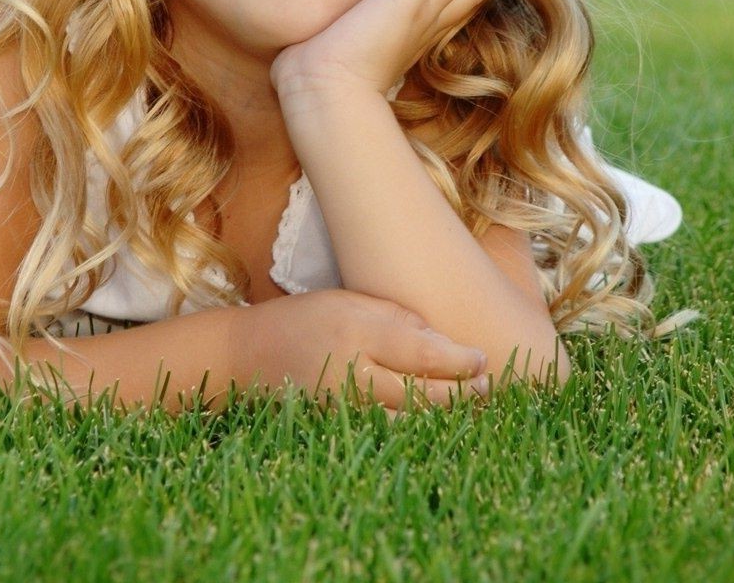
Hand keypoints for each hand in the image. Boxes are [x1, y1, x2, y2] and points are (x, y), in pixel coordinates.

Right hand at [237, 289, 493, 419]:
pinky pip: (384, 433)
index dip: (459, 362)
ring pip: (406, 421)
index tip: (481, 360)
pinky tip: (432, 422)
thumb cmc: (306, 320)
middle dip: (460, 393)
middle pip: (420, 394)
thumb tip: (448, 346)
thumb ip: (399, 319)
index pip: (421, 354)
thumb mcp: (351, 301)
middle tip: (486, 386)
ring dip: (441, 416)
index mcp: (357, 332)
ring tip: (468, 405)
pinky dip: (412, 429)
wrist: (247, 357)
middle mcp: (350, 373)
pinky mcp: (335, 428)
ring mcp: (342, 409)